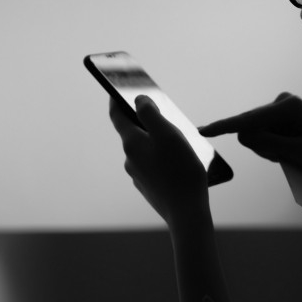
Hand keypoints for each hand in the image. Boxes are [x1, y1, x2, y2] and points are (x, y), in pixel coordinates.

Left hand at [109, 95, 208, 225]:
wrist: (186, 211)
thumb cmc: (180, 170)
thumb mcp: (167, 134)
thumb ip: (150, 113)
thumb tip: (139, 100)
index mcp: (132, 143)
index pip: (117, 115)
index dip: (115, 99)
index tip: (115, 89)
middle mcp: (130, 159)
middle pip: (133, 133)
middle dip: (144, 122)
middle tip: (162, 113)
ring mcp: (138, 175)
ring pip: (145, 151)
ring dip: (156, 142)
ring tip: (179, 141)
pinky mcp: (149, 188)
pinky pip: (153, 166)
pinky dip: (162, 159)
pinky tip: (179, 163)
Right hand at [200, 93, 301, 212]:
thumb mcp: (298, 154)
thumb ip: (270, 144)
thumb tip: (243, 136)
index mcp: (288, 106)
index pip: (250, 119)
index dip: (224, 127)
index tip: (203, 131)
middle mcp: (281, 101)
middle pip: (250, 128)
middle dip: (261, 147)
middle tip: (285, 157)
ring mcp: (277, 108)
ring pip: (252, 134)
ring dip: (265, 148)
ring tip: (288, 153)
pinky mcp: (275, 116)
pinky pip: (258, 135)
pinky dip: (268, 147)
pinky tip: (285, 150)